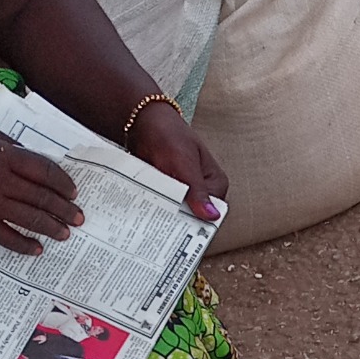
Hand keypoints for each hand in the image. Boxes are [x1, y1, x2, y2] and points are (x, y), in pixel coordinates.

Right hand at [0, 126, 79, 255]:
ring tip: (65, 233)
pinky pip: (7, 237)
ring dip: (52, 227)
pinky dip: (24, 245)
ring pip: (30, 219)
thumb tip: (30, 155)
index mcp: (2, 155)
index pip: (44, 170)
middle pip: (42, 197)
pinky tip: (37, 249)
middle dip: (64, 209)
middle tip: (78, 217)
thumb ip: (6, 143)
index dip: (63, 182)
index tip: (73, 191)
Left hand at [126, 100, 228, 219]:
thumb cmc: (168, 134)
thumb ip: (196, 189)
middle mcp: (203, 190)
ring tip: (150, 222)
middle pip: (194, 216)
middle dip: (178, 223)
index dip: (196, 226)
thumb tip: (212, 215)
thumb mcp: (183, 162)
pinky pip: (164, 207)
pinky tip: (145, 213)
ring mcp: (185, 191)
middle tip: (161, 230)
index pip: (211, 215)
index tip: (180, 236)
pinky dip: (155, 209)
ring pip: (177, 213)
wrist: (144, 122)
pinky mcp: (169, 192)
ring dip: (164, 217)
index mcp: (215, 183)